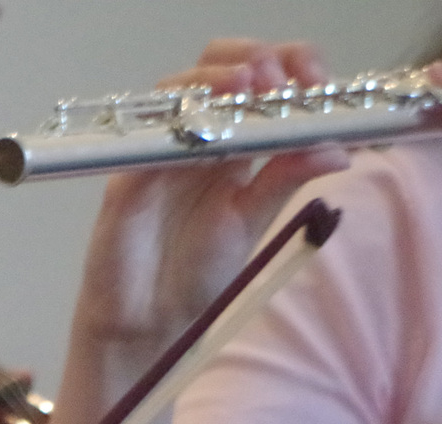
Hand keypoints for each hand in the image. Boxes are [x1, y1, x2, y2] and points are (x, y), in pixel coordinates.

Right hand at [73, 40, 348, 347]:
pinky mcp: (124, 180)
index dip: (288, 68)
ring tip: (246, 85)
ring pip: (176, 90)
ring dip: (213, 77)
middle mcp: (193, 140)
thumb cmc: (196, 275)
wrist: (151, 324)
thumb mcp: (253, 221)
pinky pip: (142, 138)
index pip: (257, 84)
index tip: (314, 82)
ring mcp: (155, 155)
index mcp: (231, 145)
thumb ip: (286, 178)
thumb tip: (340, 148)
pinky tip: (200, 122)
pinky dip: (172, 122)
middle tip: (278, 80)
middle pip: (216, 69)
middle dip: (252, 60)